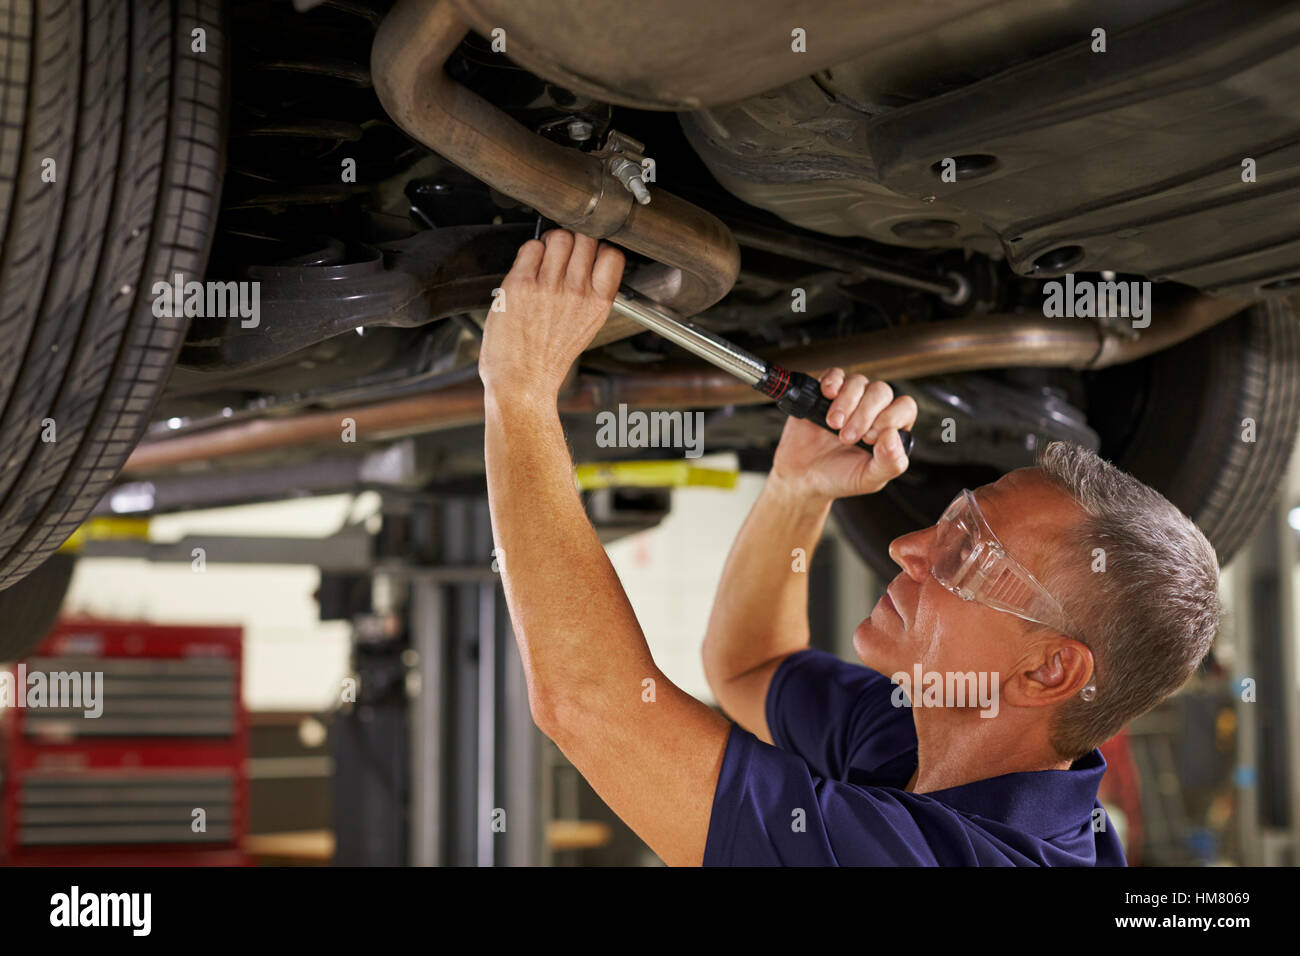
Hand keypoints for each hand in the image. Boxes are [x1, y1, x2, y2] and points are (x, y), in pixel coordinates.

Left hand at [478, 229, 624, 403]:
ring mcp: (548, 286)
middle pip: (585, 237)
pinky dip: (529, 251)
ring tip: (545, 260)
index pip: (613, 254)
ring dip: (551, 242)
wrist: (522, 381)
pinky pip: (530, 246)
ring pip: (558, 237)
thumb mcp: (588, 327)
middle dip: (575, 239)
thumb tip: (589, 260)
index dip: (600, 247)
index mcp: (598, 304)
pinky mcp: (521, 284)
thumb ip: (593, 293)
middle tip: (563, 255)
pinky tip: (528, 269)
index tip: (590, 253)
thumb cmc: (550, 359)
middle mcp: (576, 292)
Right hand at [770, 368, 916, 500]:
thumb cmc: (838, 477)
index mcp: (890, 429)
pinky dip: (832, 382)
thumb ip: (890, 463)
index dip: (890, 418)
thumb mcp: (869, 479)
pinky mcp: (826, 394)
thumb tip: (893, 436)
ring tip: (832, 425)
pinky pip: (835, 374)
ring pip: (859, 382)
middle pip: (881, 391)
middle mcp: (873, 410)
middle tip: (847, 437)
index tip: (870, 438)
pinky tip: (827, 396)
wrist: (802, 477)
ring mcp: (850, 400)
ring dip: (846, 403)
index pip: (904, 407)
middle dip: (864, 415)